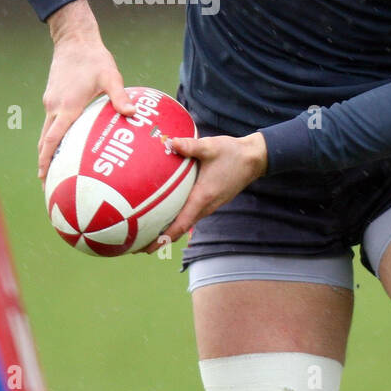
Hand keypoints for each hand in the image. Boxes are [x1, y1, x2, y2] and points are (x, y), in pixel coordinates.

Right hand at [38, 0, 136, 179]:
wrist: (74, 39)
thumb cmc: (94, 58)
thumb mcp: (111, 76)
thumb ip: (120, 97)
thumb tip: (133, 113)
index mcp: (67, 107)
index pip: (52, 140)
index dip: (47, 160)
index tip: (44, 178)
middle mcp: (54, 107)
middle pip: (44, 142)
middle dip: (44, 164)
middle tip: (48, 184)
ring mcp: (51, 102)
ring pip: (45, 132)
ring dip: (47, 151)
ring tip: (53, 170)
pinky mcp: (52, 96)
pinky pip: (50, 121)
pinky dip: (52, 136)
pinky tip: (64, 142)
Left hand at [143, 132, 267, 250]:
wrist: (254, 158)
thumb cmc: (232, 152)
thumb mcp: (210, 146)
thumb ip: (189, 145)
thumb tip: (168, 142)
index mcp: (203, 197)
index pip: (180, 224)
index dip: (163, 239)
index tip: (147, 248)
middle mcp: (205, 206)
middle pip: (179, 229)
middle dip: (160, 240)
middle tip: (137, 245)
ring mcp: (209, 205)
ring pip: (185, 223)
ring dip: (167, 231)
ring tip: (147, 232)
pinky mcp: (210, 200)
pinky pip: (190, 214)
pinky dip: (176, 219)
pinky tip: (165, 212)